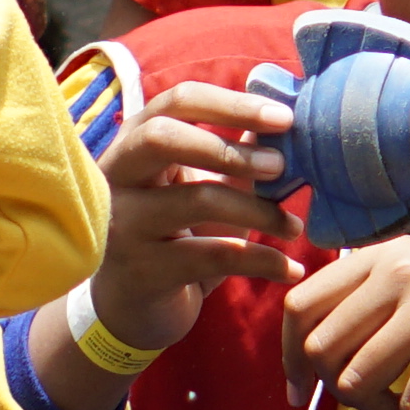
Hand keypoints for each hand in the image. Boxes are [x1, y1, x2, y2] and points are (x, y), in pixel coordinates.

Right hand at [88, 79, 300, 359]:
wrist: (134, 307)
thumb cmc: (179, 232)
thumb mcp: (205, 184)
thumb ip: (239, 149)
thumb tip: (289, 113)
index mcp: (135, 141)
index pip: (178, 101)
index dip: (233, 104)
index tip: (285, 118)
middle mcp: (116, 176)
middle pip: (163, 138)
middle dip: (230, 149)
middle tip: (280, 166)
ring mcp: (122, 225)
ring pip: (195, 200)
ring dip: (259, 211)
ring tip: (294, 226)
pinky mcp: (140, 271)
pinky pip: (211, 256)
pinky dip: (261, 261)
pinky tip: (292, 268)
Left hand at [296, 238, 409, 409]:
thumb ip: (367, 293)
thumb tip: (301, 347)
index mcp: (385, 252)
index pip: (300, 303)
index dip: (288, 353)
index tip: (298, 388)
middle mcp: (401, 269)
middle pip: (321, 348)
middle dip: (333, 389)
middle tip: (363, 401)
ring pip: (354, 381)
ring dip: (370, 409)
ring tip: (398, 405)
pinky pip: (406, 398)